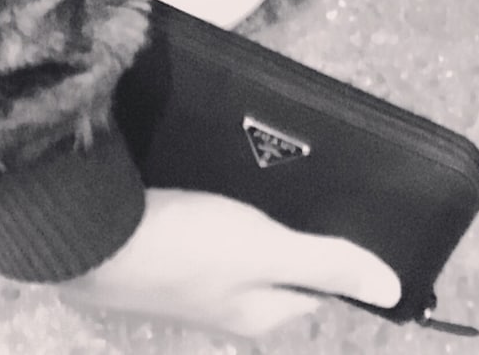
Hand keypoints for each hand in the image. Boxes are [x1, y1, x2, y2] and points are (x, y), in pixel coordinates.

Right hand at [56, 187, 400, 339]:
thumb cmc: (185, 247)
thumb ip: (327, 263)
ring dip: (256, 210)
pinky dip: (220, 203)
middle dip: (295, 224)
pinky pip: (206, 226)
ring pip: (242, 242)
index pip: (318, 285)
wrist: (85, 236)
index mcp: (258, 315)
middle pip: (280, 262)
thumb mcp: (266, 251)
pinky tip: (221, 172)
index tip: (350, 205)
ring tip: (271, 163)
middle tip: (309, 175)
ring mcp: (191, 277)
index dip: (339, 249)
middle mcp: (227, 304)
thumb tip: (392, 288)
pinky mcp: (162, 246)